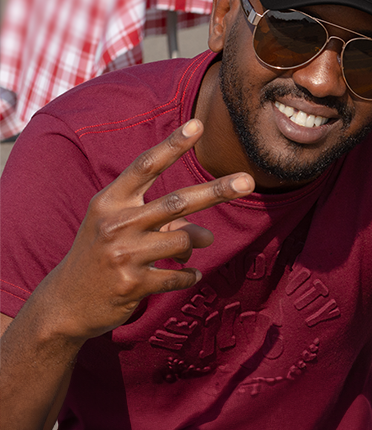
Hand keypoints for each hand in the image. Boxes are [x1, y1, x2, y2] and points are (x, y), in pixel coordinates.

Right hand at [37, 119, 252, 343]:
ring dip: (196, 243)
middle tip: (248, 181)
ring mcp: (123, 256)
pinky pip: (179, 275)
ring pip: (183, 241)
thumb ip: (166, 220)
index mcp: (109, 202)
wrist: (64, 304)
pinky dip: (190, 275)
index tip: (197, 125)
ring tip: (191, 248)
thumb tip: (208, 236)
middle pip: (177, 202)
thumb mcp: (122, 227)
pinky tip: (188, 275)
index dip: (172, 145)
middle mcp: (115, 224)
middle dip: (216, 191)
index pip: (145, 166)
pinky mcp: (132, 286)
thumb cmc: (102, 253)